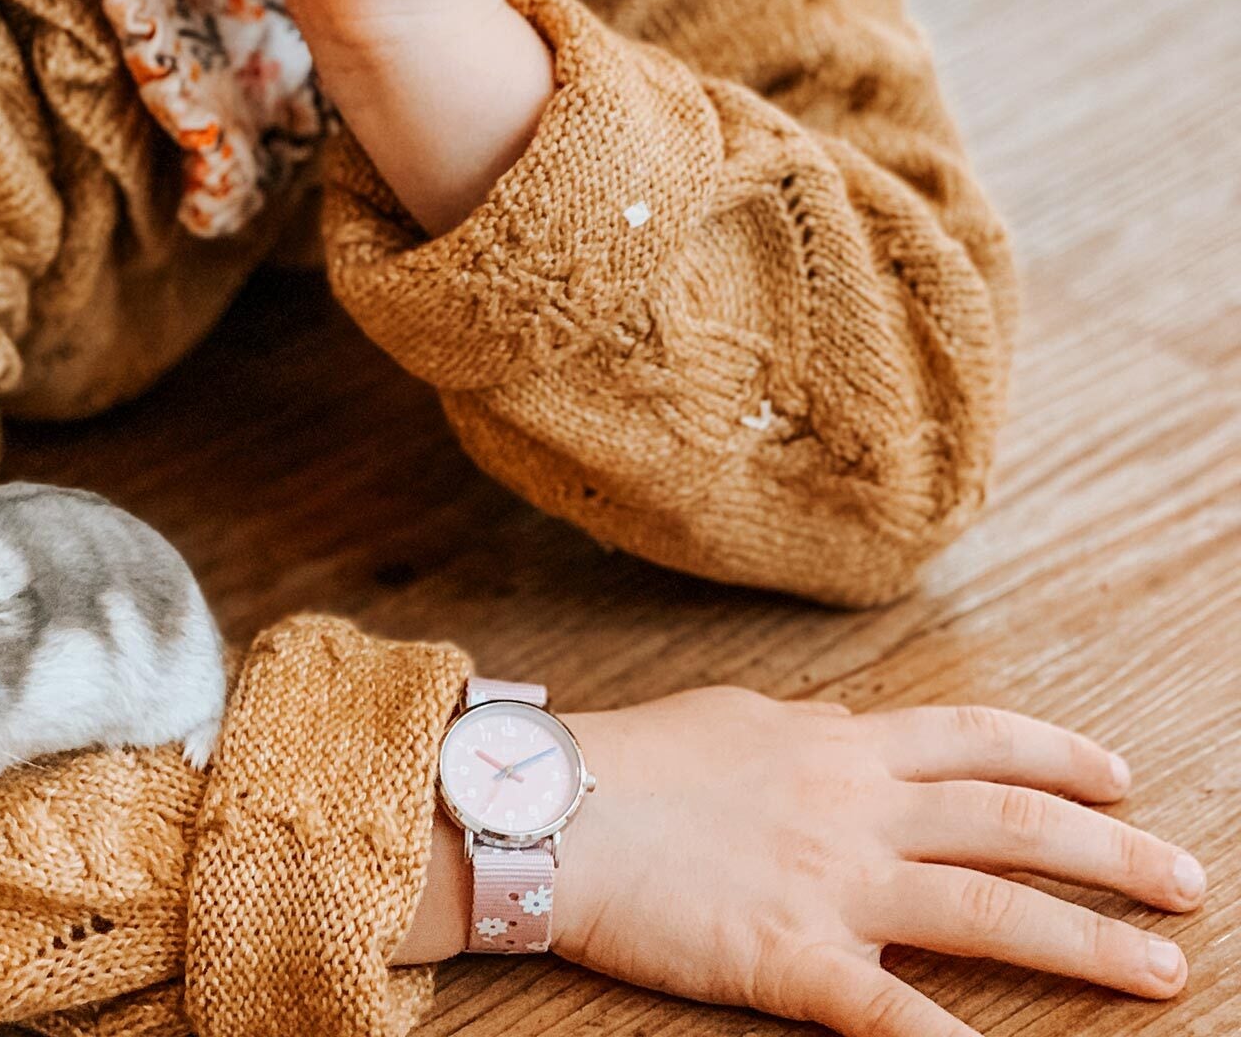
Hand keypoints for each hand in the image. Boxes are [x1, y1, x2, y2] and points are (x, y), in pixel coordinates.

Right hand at [548, 688, 1202, 1033]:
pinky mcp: (793, 959)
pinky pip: (897, 1015)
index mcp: (837, 745)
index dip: (1056, 754)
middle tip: (1186, 879)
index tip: (1117, 775)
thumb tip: (850, 731)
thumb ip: (807, 732)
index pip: (973, 740)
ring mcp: (831, 883)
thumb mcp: (732, 720)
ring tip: (1160, 973)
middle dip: (1110, 852)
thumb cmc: (630, 759)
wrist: (549, 806)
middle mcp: (853, 806)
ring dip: (1085, 944)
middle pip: (1009, 823)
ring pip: (988, 910)